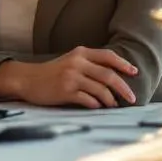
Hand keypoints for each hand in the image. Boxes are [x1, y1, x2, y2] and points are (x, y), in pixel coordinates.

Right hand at [0, 47, 137, 107]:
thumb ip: (89, 64)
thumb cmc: (51, 72)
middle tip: (132, 98)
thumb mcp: (70, 61)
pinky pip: (88, 100)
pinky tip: (98, 107)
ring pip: (100, 89)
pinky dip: (96, 105)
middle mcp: (77, 63)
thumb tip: (114, 77)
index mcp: (80, 53)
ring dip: (110, 100)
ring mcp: (71, 77)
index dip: (124, 64)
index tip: (134, 73)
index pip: (108, 56)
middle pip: (108, 75)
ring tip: (113, 105)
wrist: (27, 79)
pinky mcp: (65, 91)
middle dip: (123, 88)